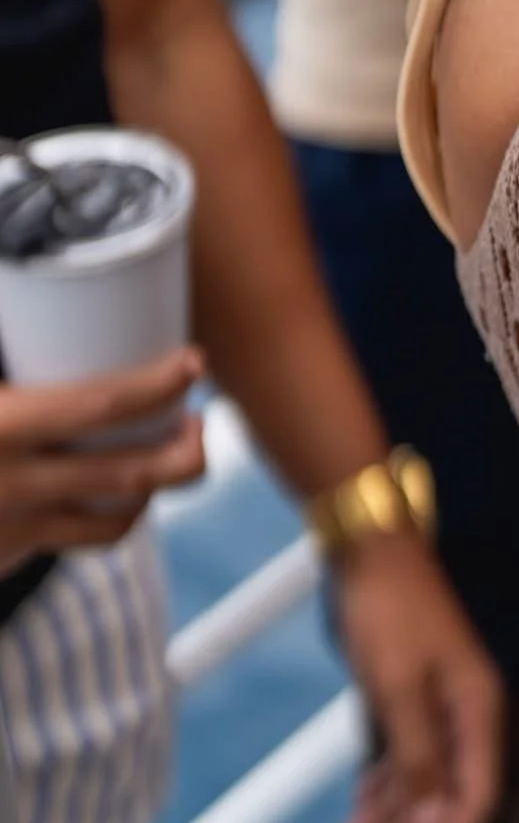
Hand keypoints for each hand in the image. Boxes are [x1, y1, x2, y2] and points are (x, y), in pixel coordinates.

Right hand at [0, 348, 205, 571]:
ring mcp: (14, 527)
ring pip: (120, 515)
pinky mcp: (11, 553)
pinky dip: (123, 513)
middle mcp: (12, 482)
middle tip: (196, 415)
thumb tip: (43, 268)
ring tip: (174, 445)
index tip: (193, 362)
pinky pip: (88, 538)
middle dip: (187, 447)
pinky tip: (131, 486)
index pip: (103, 405)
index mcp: (3, 424)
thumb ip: (20, 364)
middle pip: (132, 473)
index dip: (160, 384)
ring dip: (161, 482)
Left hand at [336, 533, 503, 822]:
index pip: (478, 795)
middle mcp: (469, 710)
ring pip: (427, 777)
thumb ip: (418, 759)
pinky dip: (388, 785)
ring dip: (394, 814)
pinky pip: (411, 755)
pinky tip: (361, 806)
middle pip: (450, 793)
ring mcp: (443, 702)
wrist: (370, 548)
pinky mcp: (418, 695)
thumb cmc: (390, 611)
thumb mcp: (399, 690)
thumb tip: (433, 821)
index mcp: (478, 706)